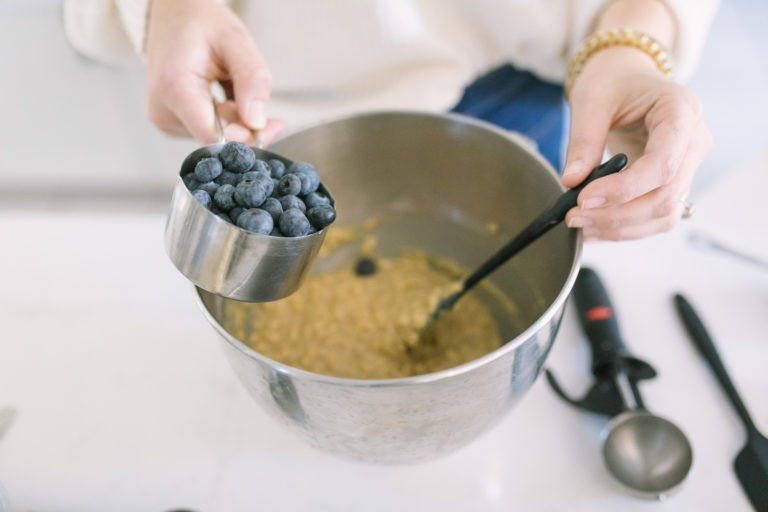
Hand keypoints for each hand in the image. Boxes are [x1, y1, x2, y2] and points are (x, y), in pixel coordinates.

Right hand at [145, 0, 283, 145]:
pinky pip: (209, 133)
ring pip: (217, 138)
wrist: (173, 15)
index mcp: (174, 88)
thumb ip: (252, 80)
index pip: (214, 137)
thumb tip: (257, 122)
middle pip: (218, 140)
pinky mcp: (170, 124)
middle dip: (247, 128)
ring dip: (237, 121)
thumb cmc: (201, 23)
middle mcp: (163, 112)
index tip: (274, 126)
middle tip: (268, 108)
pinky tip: (227, 96)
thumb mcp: (236, 41)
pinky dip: (227, 120)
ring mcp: (165, 121)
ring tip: (235, 87)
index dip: (247, 137)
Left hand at [562, 47, 712, 240]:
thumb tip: (571, 182)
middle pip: (665, 195)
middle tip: (574, 217)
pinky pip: (656, 214)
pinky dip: (626, 226)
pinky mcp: (673, 181)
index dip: (623, 189)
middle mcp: (694, 141)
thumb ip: (583, 141)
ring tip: (582, 226)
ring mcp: (688, 164)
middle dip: (617, 214)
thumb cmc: (613, 81)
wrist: (626, 77)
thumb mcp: (591, 102)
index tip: (584, 198)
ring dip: (622, 227)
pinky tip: (595, 227)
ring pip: (664, 213)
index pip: (662, 164)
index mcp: (681, 111)